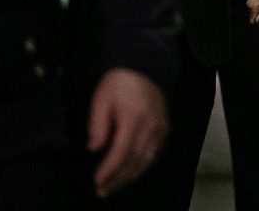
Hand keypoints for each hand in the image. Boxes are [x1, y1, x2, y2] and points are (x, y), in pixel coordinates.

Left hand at [87, 67, 167, 198]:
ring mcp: (160, 128)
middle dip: (118, 179)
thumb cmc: (119, 82)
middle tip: (102, 191)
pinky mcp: (164, 128)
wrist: (145, 66)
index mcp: (133, 118)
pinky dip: (142, 166)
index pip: (121, 152)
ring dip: (130, 177)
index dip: (109, 170)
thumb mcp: (101, 98)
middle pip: (135, 160)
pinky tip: (131, 173)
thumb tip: (94, 149)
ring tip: (114, 187)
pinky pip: (154, 153)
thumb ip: (97, 124)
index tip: (96, 181)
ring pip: (147, 160)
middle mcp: (150, 126)